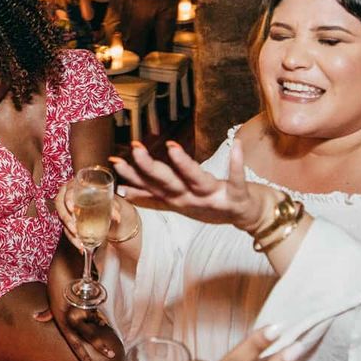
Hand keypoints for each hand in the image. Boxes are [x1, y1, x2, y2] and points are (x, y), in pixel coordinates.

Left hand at [35, 275, 122, 360]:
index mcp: (59, 317)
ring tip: (103, 325)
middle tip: (111, 355)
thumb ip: (47, 311)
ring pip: (95, 321)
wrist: (67, 259)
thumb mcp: (50, 296)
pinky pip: (98, 310)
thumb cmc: (57, 277)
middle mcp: (70, 314)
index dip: (82, 355)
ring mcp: (81, 307)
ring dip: (99, 324)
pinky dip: (100, 313)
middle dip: (100, 346)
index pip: (72, 342)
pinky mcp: (90, 297)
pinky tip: (102, 316)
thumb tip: (37, 318)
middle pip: (88, 336)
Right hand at [110, 136, 272, 232]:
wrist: (245, 216)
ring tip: (173, 147)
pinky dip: (237, 162)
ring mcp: (214, 198)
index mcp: (177, 199)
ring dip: (185, 165)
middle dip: (151, 167)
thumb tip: (124, 190)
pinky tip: (236, 144)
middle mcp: (191, 199)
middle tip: (136, 149)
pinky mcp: (236, 195)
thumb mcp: (178, 203)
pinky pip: (236, 178)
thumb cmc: (208, 204)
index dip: (132, 175)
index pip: (150, 186)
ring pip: (197, 180)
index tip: (115, 161)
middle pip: (168, 183)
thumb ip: (152, 197)